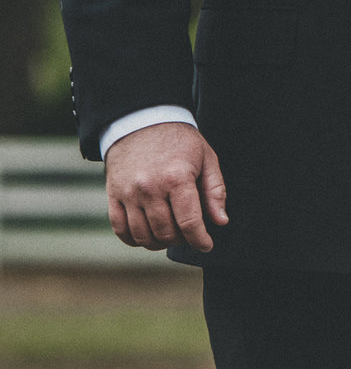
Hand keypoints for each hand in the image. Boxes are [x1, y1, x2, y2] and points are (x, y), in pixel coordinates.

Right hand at [104, 123, 227, 251]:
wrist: (142, 122)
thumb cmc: (180, 142)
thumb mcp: (207, 159)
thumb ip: (215, 191)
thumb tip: (220, 221)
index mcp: (176, 178)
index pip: (189, 222)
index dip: (200, 240)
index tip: (206, 245)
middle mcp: (149, 188)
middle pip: (166, 232)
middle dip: (182, 240)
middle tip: (190, 235)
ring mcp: (128, 194)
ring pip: (143, 235)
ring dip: (159, 243)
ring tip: (171, 235)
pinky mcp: (113, 196)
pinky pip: (120, 230)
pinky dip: (134, 240)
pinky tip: (148, 236)